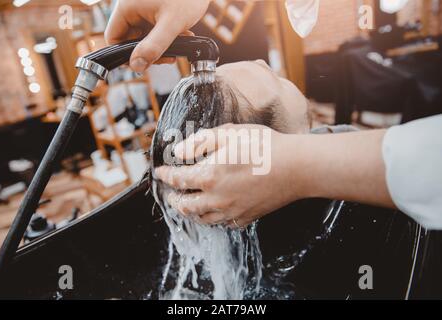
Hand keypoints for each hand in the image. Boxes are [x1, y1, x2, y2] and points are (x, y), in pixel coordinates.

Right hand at [105, 0, 209, 71]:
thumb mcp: (171, 24)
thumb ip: (154, 46)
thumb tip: (137, 66)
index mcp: (127, 7)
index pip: (113, 38)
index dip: (125, 55)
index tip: (144, 63)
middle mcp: (132, 8)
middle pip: (130, 40)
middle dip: (150, 52)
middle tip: (168, 57)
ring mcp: (144, 10)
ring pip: (145, 38)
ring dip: (161, 46)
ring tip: (180, 44)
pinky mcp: (155, 11)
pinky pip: (155, 30)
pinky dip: (167, 37)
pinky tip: (183, 35)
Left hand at [154, 124, 303, 228]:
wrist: (297, 168)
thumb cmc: (264, 146)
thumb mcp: (229, 133)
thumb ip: (199, 142)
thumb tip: (177, 152)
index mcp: (208, 176)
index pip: (177, 179)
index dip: (165, 175)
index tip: (159, 172)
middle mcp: (216, 199)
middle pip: (186, 205)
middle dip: (174, 199)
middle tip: (171, 194)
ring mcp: (231, 211)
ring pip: (202, 218)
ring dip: (190, 212)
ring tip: (188, 206)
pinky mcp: (246, 218)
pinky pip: (223, 224)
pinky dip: (213, 219)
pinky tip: (214, 212)